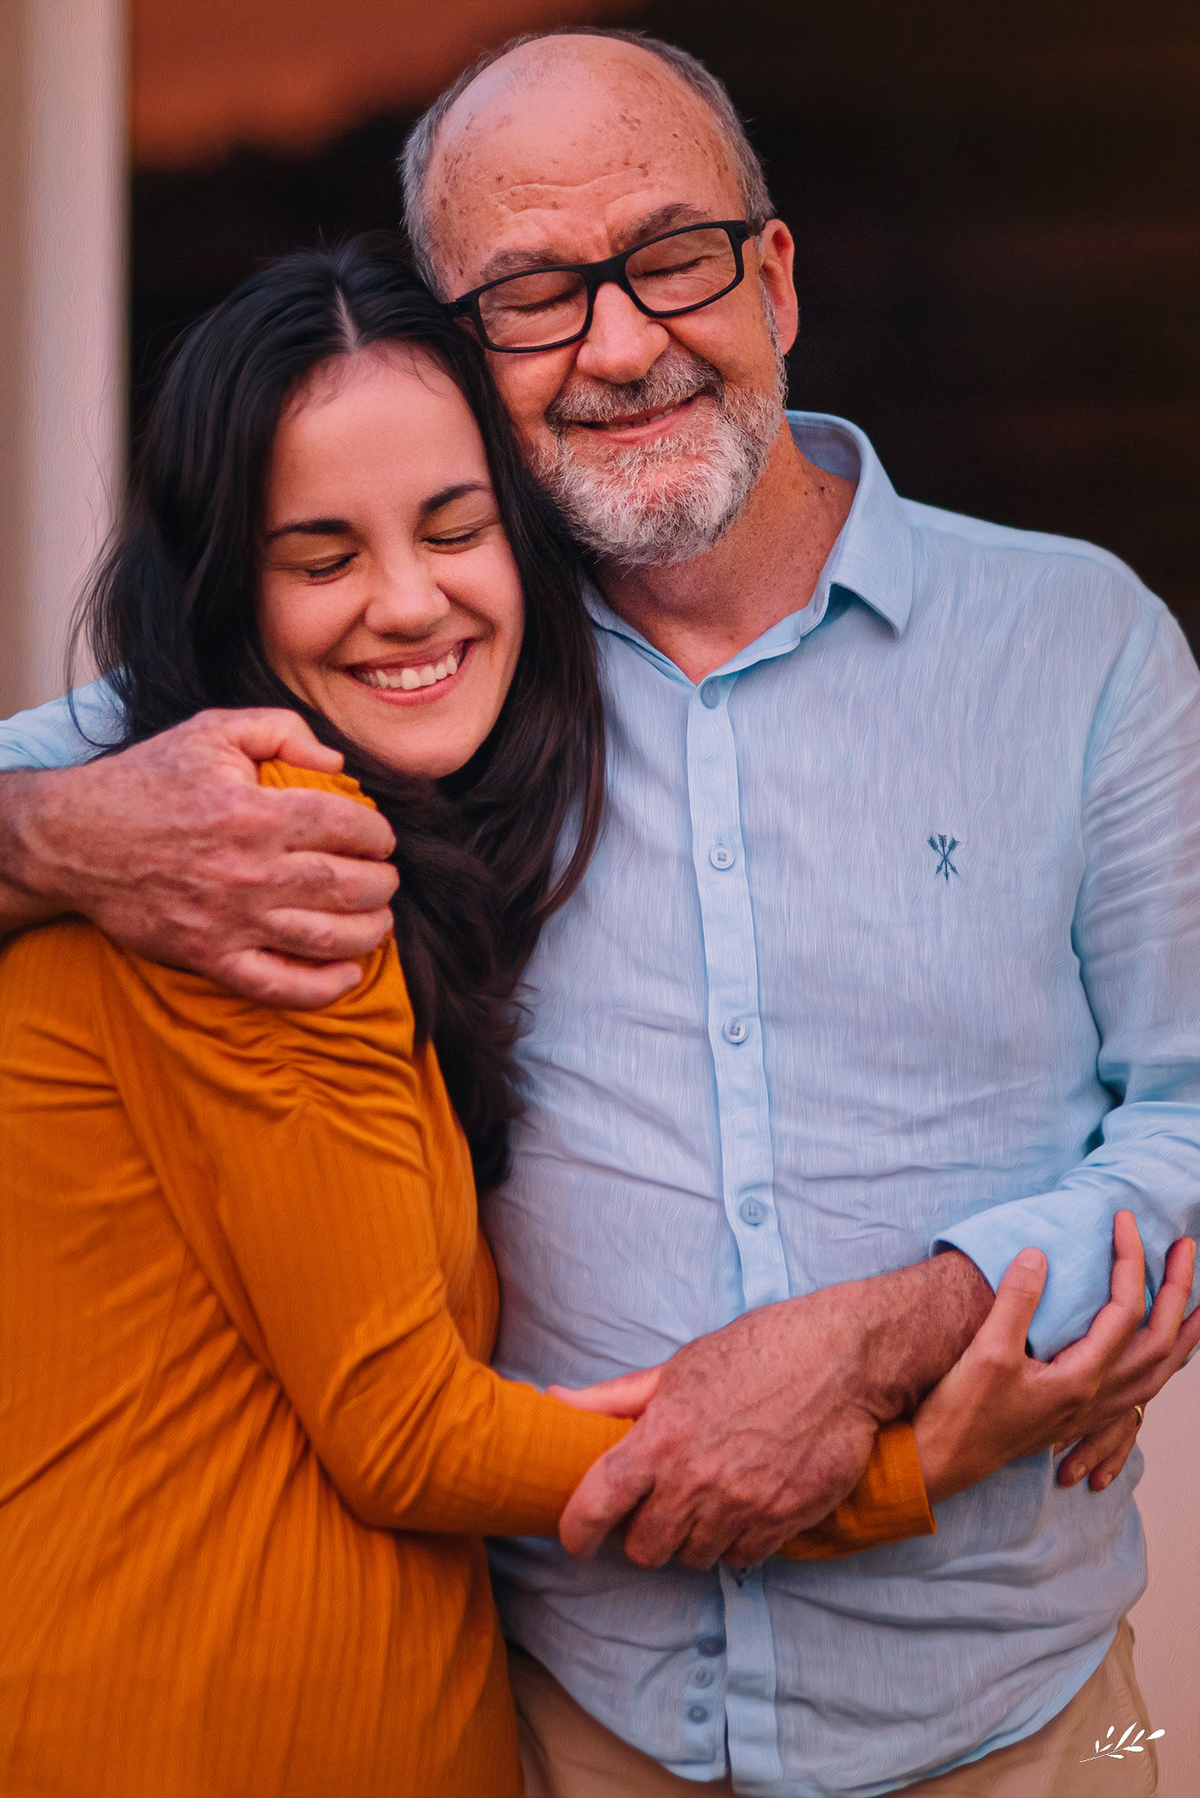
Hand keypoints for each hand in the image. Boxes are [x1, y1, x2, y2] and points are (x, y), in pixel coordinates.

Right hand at [3, 710, 397, 1005]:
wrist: (75, 840)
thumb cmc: (148, 781)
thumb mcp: (212, 730)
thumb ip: (282, 730)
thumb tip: (338, 764)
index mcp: (253, 812)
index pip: (346, 827)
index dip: (379, 834)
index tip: (381, 838)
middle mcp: (249, 870)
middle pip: (348, 886)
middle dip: (382, 884)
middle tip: (386, 878)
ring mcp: (230, 920)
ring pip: (325, 938)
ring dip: (369, 932)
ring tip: (378, 919)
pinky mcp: (209, 957)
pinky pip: (278, 986)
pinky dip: (322, 988)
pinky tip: (347, 975)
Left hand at [554, 1250, 992, 1571]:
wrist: (842, 1360)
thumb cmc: (758, 1352)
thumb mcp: (679, 1367)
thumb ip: (615, 1397)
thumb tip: (555, 1398)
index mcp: (662, 1436)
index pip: (597, 1503)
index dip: (576, 1531)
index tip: (575, 1540)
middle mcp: (697, 1479)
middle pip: (645, 1548)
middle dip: (644, 1534)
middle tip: (657, 1507)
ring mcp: (742, 1505)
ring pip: (693, 1557)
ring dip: (691, 1538)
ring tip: (706, 1500)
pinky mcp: (783, 1521)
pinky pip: (742, 1559)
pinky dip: (736, 1542)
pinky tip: (742, 1508)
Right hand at [913, 1212, 1198, 1503]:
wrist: (946, 1461)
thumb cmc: (964, 1412)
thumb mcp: (986, 1352)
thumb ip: (1017, 1301)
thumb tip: (1038, 1254)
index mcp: (1081, 1378)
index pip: (1124, 1310)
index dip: (1129, 1260)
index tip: (1123, 1221)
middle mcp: (1097, 1397)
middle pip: (1160, 1342)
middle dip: (1179, 1291)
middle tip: (1186, 1248)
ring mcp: (1091, 1411)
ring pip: (1159, 1374)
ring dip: (1184, 1335)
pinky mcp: (1079, 1419)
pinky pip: (1140, 1395)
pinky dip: (1160, 1371)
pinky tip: (1157, 1363)